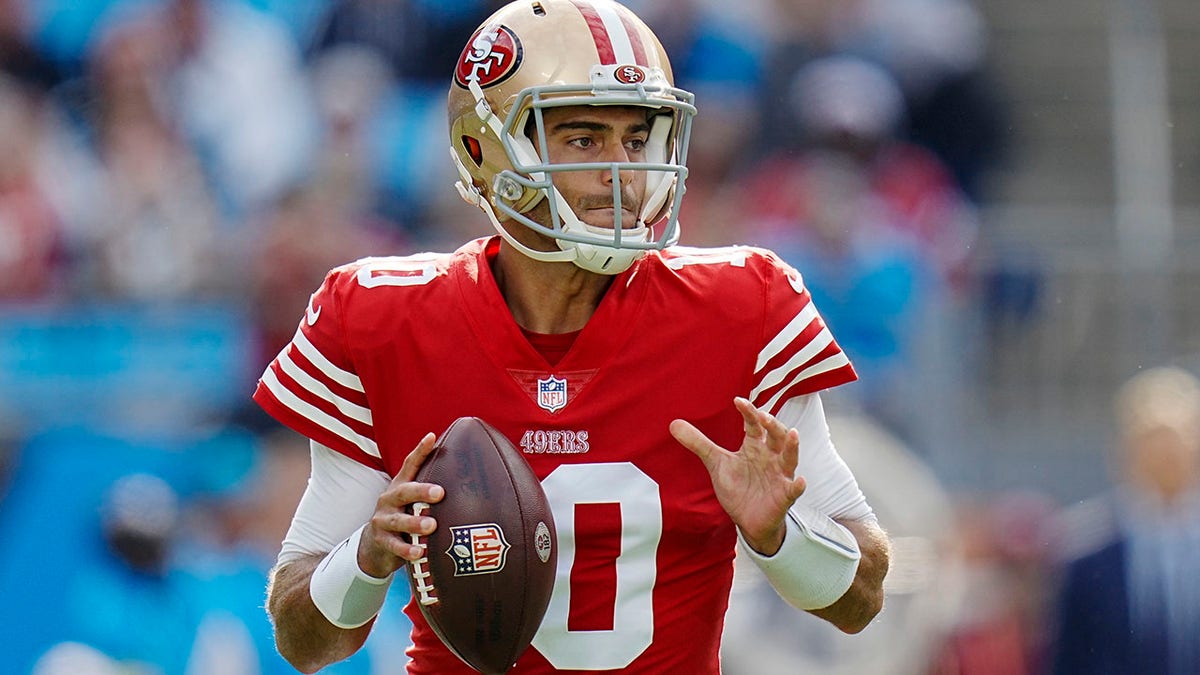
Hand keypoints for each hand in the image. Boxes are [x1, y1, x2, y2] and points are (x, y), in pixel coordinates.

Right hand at [357, 433, 444, 577]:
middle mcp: (389, 500)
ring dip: (414, 522)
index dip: (420, 451)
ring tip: (431, 525)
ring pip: (398, 520)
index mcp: (400, 487)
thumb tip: (469, 480)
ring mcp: (383, 520)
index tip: (431, 437)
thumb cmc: (403, 519)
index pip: (409, 465)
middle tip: (440, 493)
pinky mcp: (381, 541)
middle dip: (421, 491)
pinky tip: (419, 553)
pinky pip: (394, 546)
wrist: (373, 547)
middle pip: (403, 491)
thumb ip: (431, 493)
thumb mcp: (412, 502)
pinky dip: (406, 550)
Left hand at [670, 397, 805, 555]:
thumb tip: (673, 423)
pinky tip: (799, 481)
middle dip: (772, 425)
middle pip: (776, 435)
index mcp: (754, 446)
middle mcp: (770, 456)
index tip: (738, 401)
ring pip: (790, 457)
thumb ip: (698, 443)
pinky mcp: (784, 495)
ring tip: (793, 434)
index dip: (748, 412)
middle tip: (763, 415)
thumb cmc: (738, 486)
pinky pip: (794, 489)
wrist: (747, 519)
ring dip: (792, 446)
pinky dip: (798, 485)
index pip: (753, 424)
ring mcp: (780, 475)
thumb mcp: (716, 463)